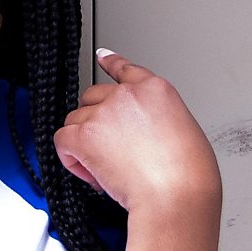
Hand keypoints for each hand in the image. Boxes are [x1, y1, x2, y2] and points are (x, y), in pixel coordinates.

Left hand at [53, 48, 220, 217]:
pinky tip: (88, 171)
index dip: (110, 63)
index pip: (126, 69)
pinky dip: (70, 158)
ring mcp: (105, 113)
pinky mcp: (86, 135)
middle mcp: (128, 95)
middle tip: (109, 149)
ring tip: (104, 168)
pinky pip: (62, 140)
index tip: (102, 56)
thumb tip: (143, 134)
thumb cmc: (188, 175)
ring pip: (75, 120)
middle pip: (93, 97)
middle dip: (95, 121)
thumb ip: (157, 120)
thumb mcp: (184, 130)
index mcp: (156, 90)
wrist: (175, 194)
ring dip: (83, 143)